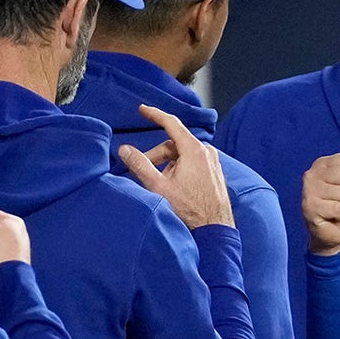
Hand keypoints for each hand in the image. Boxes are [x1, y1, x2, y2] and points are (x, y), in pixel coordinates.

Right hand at [118, 104, 233, 228]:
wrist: (215, 229)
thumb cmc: (189, 210)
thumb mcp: (159, 187)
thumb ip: (140, 165)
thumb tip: (124, 150)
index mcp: (194, 150)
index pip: (171, 123)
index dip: (155, 114)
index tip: (142, 109)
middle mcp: (206, 152)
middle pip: (174, 144)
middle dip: (156, 155)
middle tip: (143, 170)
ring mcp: (212, 162)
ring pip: (182, 155)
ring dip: (168, 165)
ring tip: (162, 185)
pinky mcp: (214, 172)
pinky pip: (192, 163)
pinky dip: (179, 169)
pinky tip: (175, 188)